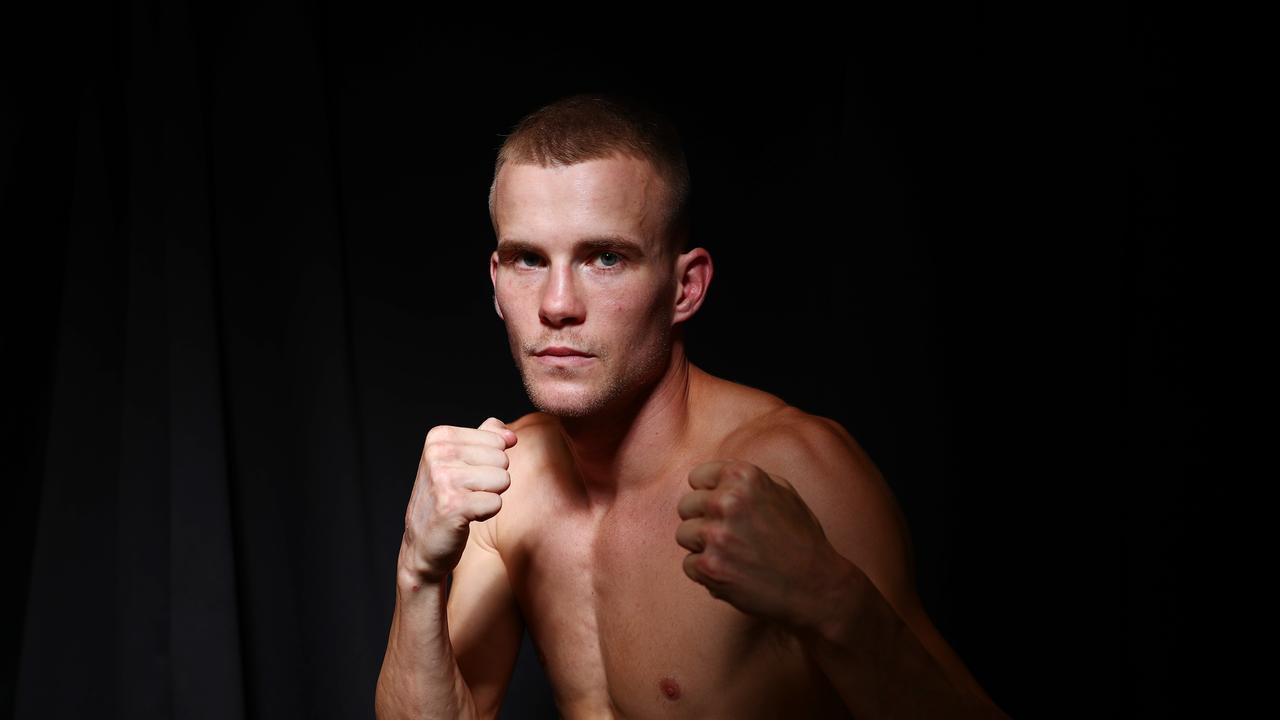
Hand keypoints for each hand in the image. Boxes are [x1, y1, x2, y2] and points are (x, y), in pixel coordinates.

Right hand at [399, 417, 516, 585]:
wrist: (422, 543)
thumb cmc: (446, 499)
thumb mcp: (460, 461)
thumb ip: (486, 439)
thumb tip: (511, 435)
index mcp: (439, 436)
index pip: (498, 441)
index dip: (490, 463)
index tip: (465, 476)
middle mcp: (437, 453)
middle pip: (502, 459)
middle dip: (492, 480)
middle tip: (466, 493)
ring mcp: (442, 479)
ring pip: (503, 479)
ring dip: (490, 497)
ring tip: (466, 503)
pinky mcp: (452, 505)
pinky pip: (496, 503)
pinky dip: (486, 514)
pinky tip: (465, 517)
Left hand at [676, 459, 844, 630]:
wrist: (816, 586)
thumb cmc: (801, 540)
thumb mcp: (783, 492)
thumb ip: (746, 481)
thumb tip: (712, 479)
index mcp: (744, 476)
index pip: (697, 478)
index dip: (709, 495)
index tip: (723, 511)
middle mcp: (727, 500)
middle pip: (686, 506)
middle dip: (704, 521)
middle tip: (731, 537)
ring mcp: (716, 534)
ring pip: (683, 535)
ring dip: (703, 547)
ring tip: (733, 555)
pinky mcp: (710, 566)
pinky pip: (689, 565)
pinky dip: (706, 573)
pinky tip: (733, 573)